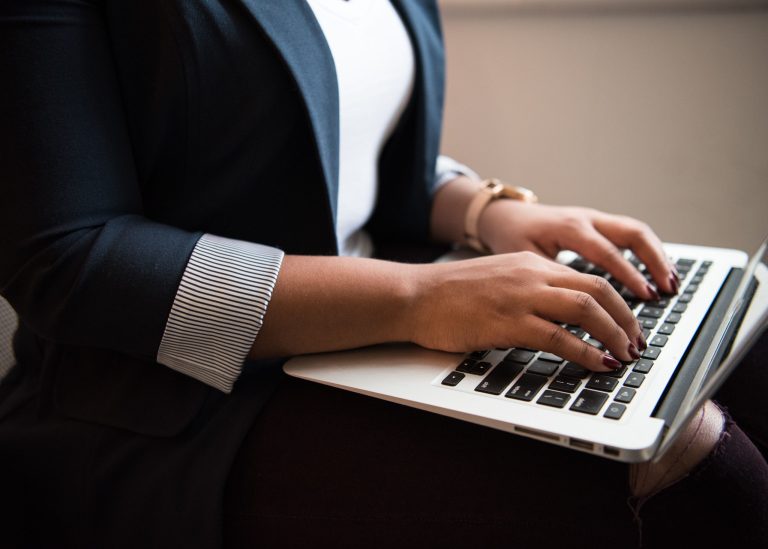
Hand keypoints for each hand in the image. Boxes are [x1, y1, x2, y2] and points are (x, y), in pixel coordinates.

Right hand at [409, 252, 645, 371]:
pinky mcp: (507, 323)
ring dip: (614, 334)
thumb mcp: (498, 280)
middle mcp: (532, 275)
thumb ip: (530, 290)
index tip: (629, 325)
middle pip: (598, 290)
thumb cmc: (450, 294)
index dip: (618, 304)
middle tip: (637, 343)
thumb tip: (561, 316)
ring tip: (626, 355)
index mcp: (531, 264)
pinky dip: (586, 353)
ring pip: (586, 310)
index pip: (590, 278)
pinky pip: (559, 337)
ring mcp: (521, 297)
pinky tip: (598, 364)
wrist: (415, 296)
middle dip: (627, 319)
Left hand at [477, 200, 678, 299]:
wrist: (504, 216)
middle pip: (632, 233)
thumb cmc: (511, 239)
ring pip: (636, 231)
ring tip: (671, 283)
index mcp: (569, 228)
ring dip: (656, 256)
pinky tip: (656, 273)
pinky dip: (647, 252)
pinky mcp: (597, 223)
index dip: (629, 276)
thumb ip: (551, 281)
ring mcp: (594, 218)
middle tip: (668, 289)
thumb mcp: (525, 260)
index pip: (607, 252)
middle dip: (654, 262)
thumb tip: (575, 311)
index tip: (646, 296)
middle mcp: (586, 219)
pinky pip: (629, 234)